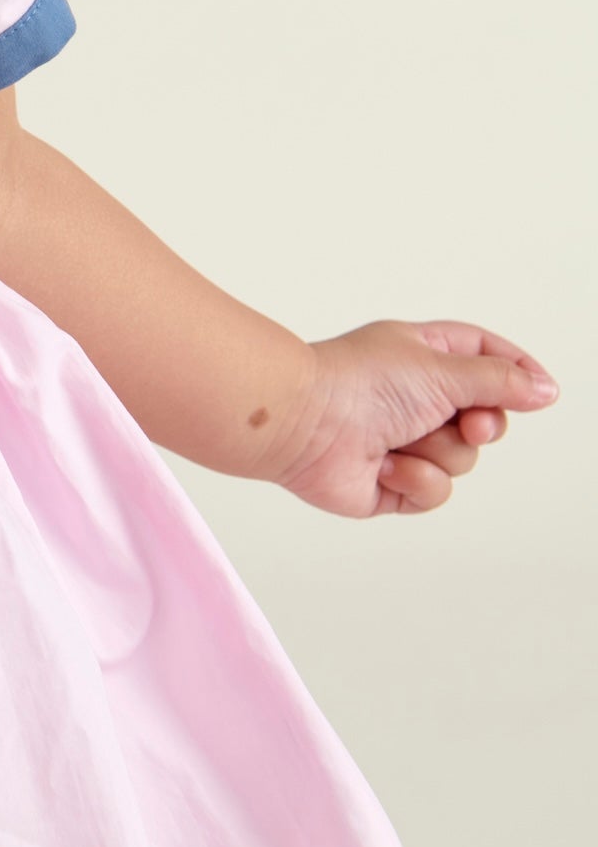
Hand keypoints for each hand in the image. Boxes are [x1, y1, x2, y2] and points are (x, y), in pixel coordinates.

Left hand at [269, 319, 556, 516]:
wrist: (304, 425)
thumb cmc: (360, 382)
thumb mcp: (443, 369)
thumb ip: (499, 381)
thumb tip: (543, 389)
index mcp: (425, 356)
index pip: (485, 357)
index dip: (516, 372)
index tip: (542, 390)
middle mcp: (416, 398)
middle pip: (484, 417)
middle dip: (481, 424)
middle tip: (467, 423)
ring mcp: (404, 441)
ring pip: (462, 458)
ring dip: (438, 451)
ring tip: (400, 439)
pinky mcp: (392, 483)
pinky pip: (436, 490)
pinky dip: (416, 479)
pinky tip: (384, 466)